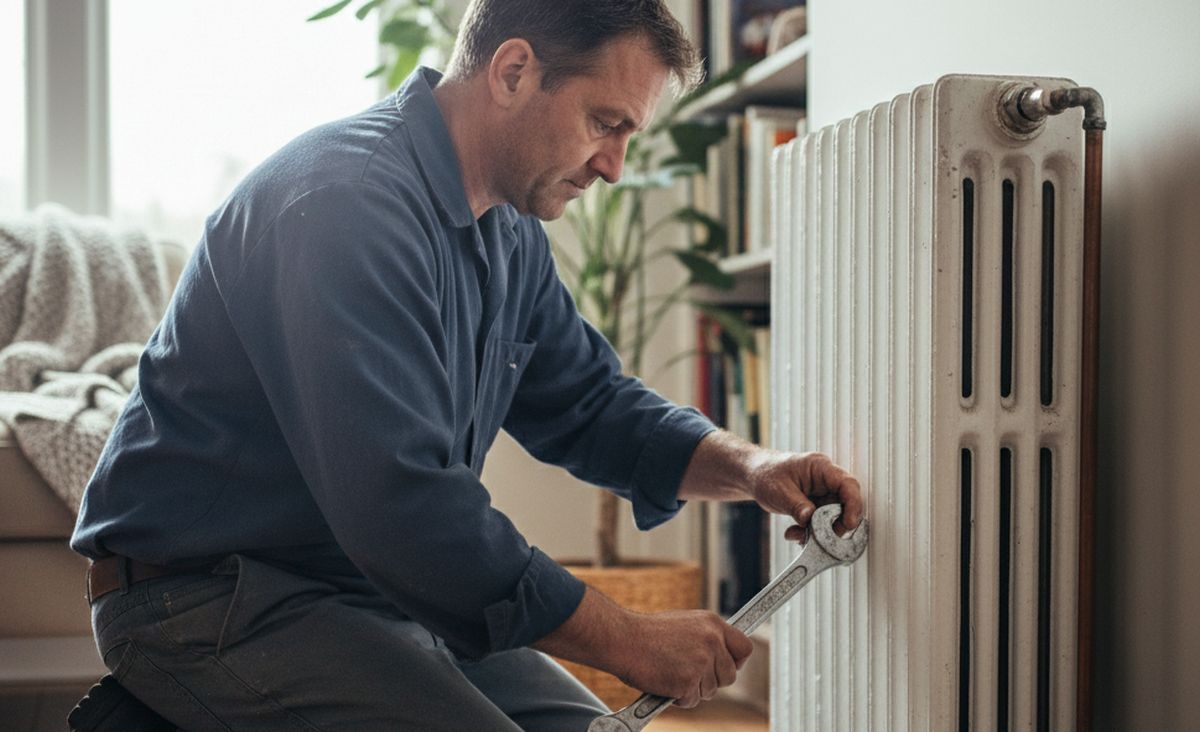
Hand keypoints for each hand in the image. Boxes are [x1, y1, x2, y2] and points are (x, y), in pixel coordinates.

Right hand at [615, 609, 753, 707]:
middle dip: (712, 681)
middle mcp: (712, 641)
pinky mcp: (688, 680)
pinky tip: (664, 682)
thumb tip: (719, 657)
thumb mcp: (685, 625)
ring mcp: (701, 661)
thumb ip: (705, 639)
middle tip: (689, 676)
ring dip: (692, 690)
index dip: (737, 662)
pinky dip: (678, 698)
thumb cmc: (647, 634)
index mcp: (713, 623)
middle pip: (729, 676)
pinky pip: (691, 700)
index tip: (727, 667)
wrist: (623, 639)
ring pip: (710, 691)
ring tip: (670, 673)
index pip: (745, 648)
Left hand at [746, 449, 864, 540]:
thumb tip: (811, 520)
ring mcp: (822, 493)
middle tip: (819, 538)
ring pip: (833, 517)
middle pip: (844, 504)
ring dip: (820, 532)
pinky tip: (795, 533)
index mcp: (820, 467)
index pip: (848, 484)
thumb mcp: (779, 491)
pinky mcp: (816, 505)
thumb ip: (797, 506)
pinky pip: (822, 522)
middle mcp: (825, 480)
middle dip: (833, 525)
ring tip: (798, 535)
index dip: (854, 505)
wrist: (753, 475)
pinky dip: (811, 532)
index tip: (850, 525)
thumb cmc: (765, 474)